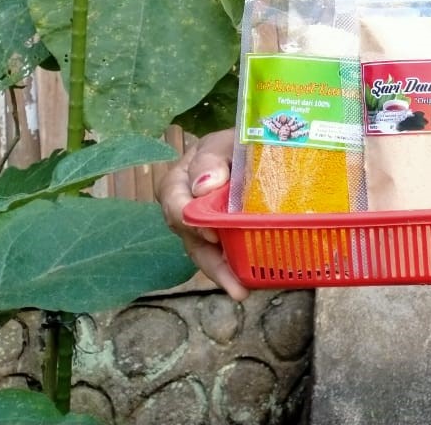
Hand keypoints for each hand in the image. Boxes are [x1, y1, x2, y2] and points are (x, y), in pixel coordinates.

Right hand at [157, 127, 248, 301]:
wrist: (255, 145)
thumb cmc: (236, 140)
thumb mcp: (225, 141)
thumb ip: (212, 159)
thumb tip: (204, 186)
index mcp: (178, 182)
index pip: (175, 204)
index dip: (191, 221)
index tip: (213, 234)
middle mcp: (183, 208)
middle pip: (190, 238)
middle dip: (213, 263)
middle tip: (236, 283)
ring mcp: (201, 225)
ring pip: (206, 253)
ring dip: (224, 273)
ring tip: (242, 291)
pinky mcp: (220, 234)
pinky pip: (223, 254)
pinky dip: (235, 268)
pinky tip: (249, 284)